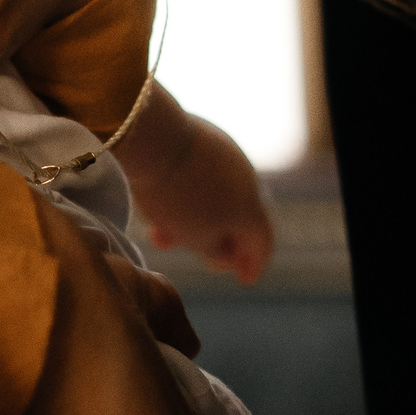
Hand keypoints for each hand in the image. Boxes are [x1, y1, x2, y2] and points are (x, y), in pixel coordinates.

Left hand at [120, 107, 273, 287]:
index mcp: (252, 207)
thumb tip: (223, 245)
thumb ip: (216, 250)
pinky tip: (161, 202)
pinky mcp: (203, 135)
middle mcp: (247, 177)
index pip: (263, 241)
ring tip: (163, 233)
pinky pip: (201, 172)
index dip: (254, 264)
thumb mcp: (196, 238)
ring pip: (217, 194)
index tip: (245, 278)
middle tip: (207, 258)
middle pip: (240, 216)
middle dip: (221, 240)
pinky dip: (188, 192)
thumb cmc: (174, 195)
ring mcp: (227, 152)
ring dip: (197, 218)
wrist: (153, 135)